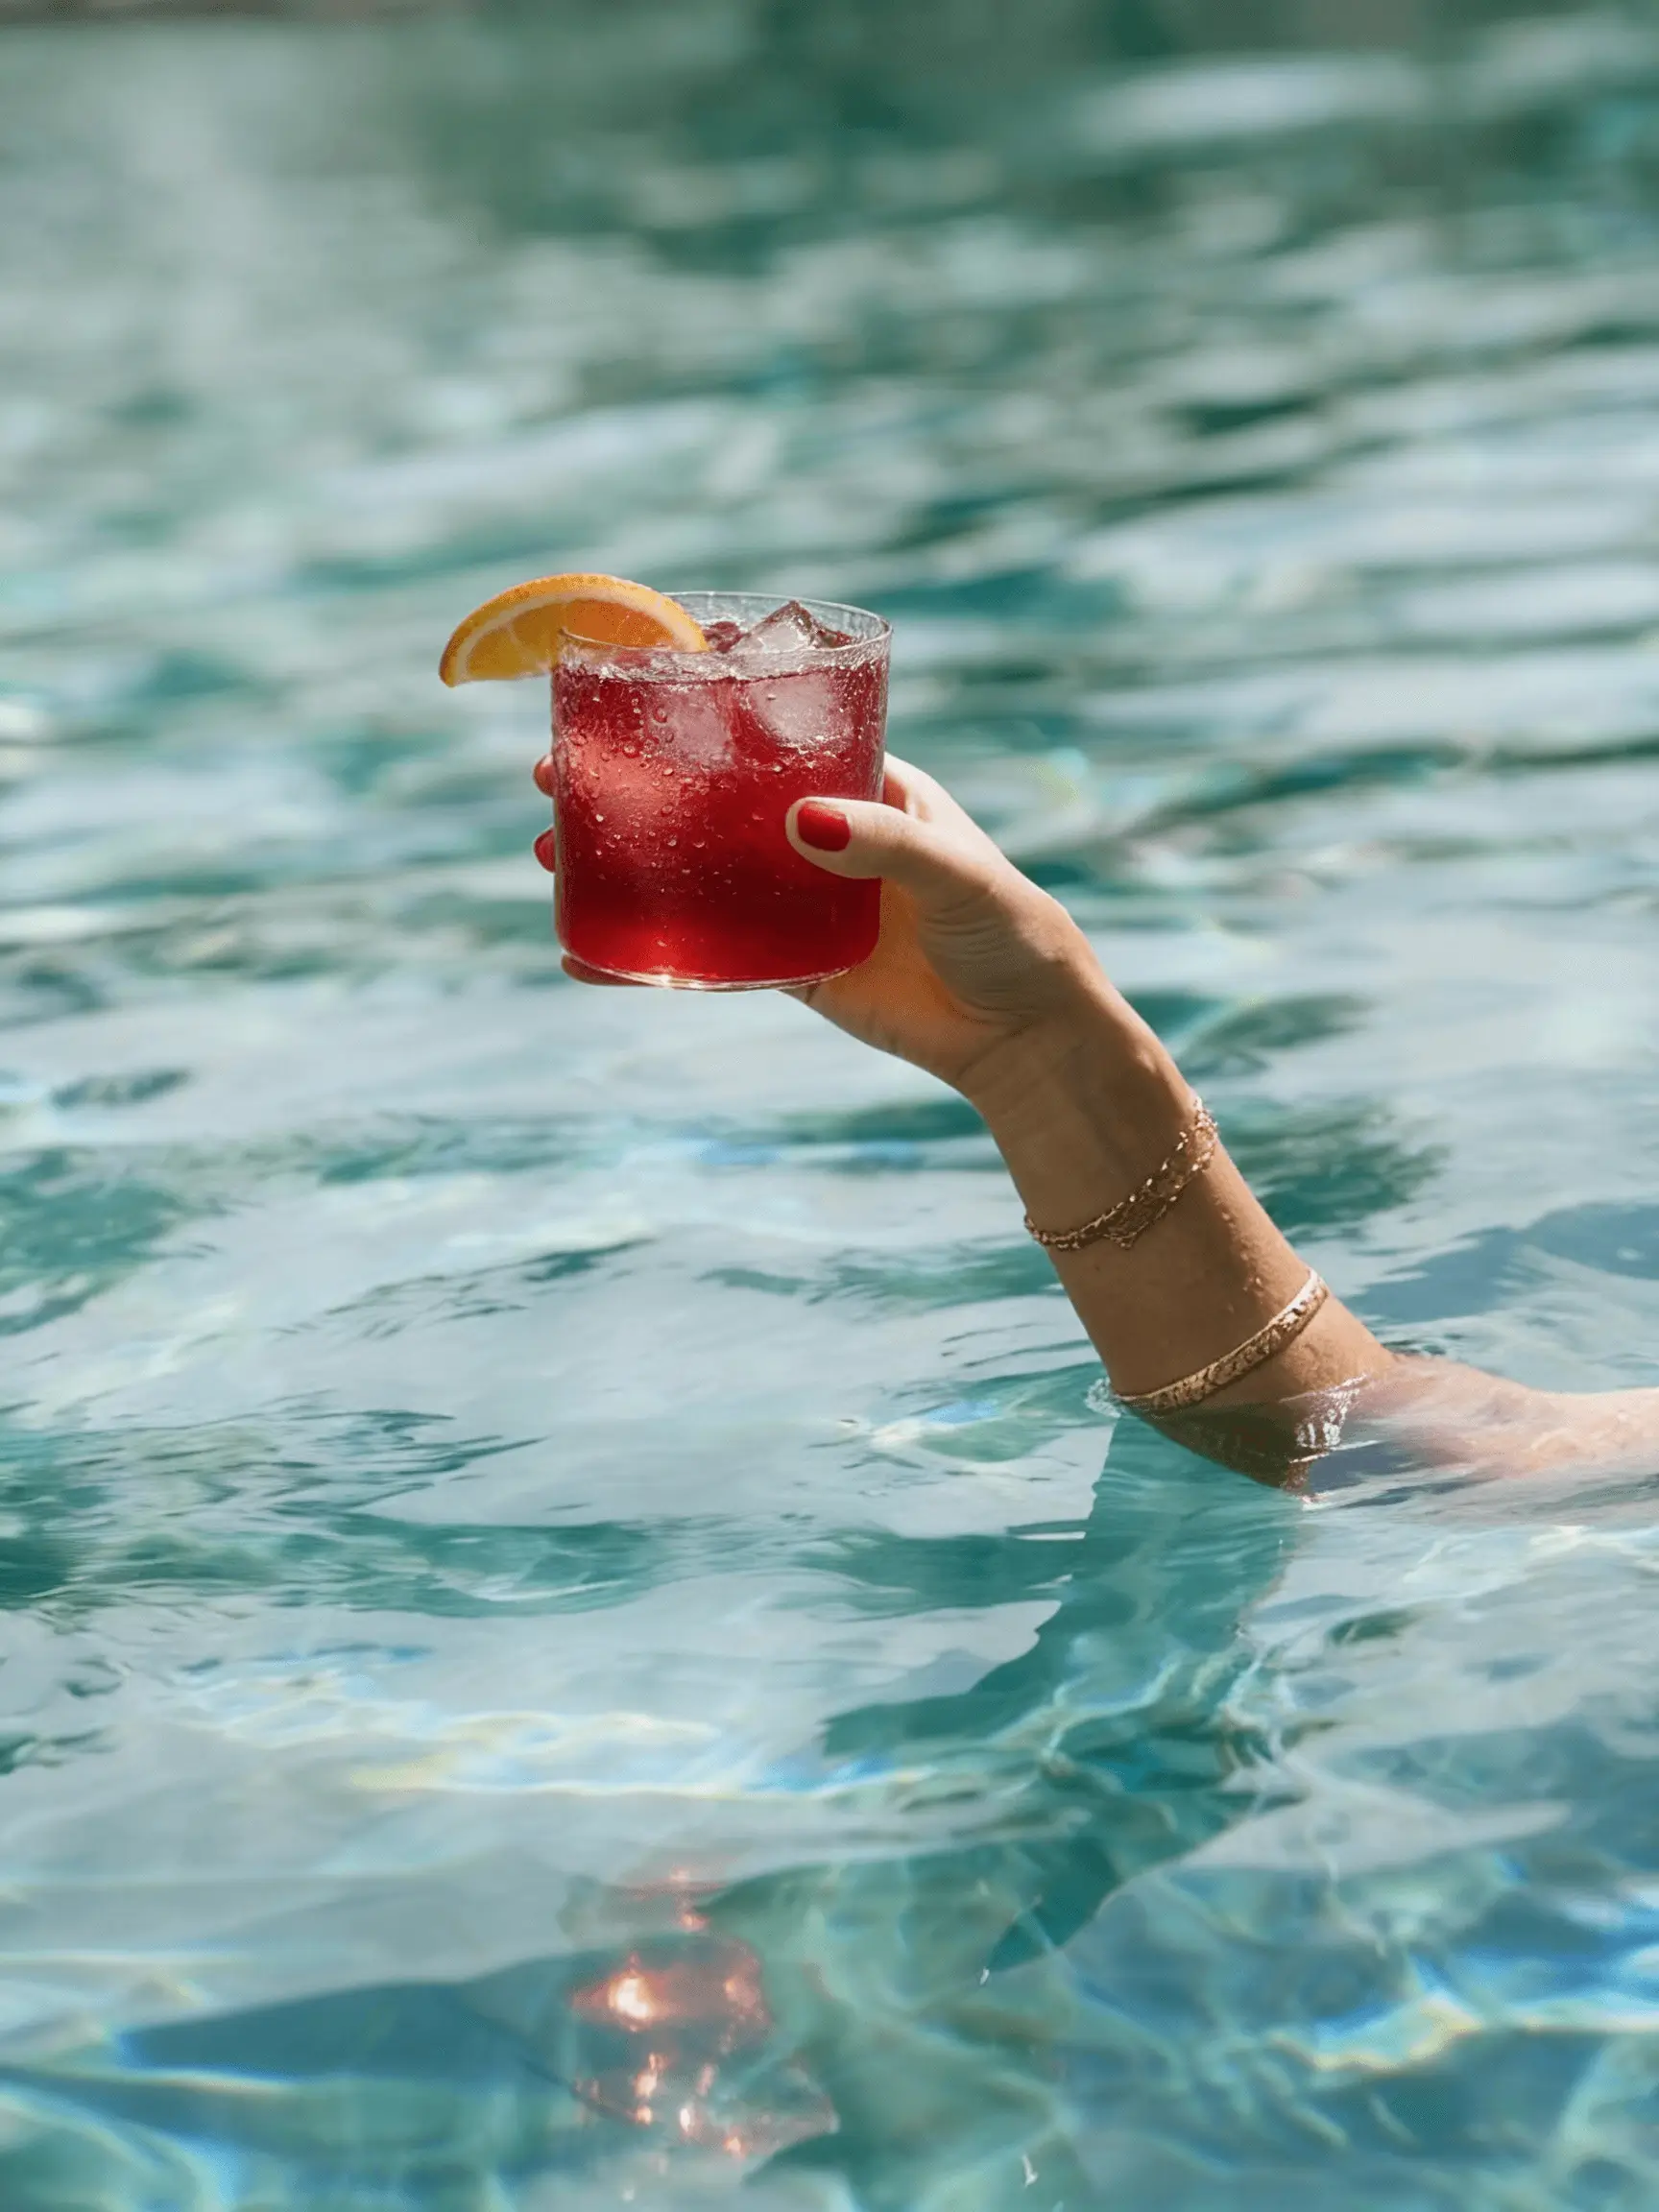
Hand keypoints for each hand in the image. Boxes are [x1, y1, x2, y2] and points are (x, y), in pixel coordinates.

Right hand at [530, 752, 1108, 1098]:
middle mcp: (821, 835)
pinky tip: (586, 960)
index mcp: (863, 784)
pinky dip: (649, 962)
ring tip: (548, 853)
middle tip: (553, 776)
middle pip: (708, 801)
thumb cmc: (1010, 933)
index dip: (696, 713)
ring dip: (622, 865)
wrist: (1026, 1039)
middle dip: (629, 787)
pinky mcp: (791, 970)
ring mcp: (798, 903)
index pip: (768, 730)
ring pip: (694, 875)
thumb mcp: (955, 872)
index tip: (625, 695)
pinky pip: (708, 960)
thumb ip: (883, 844)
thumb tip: (797, 821)